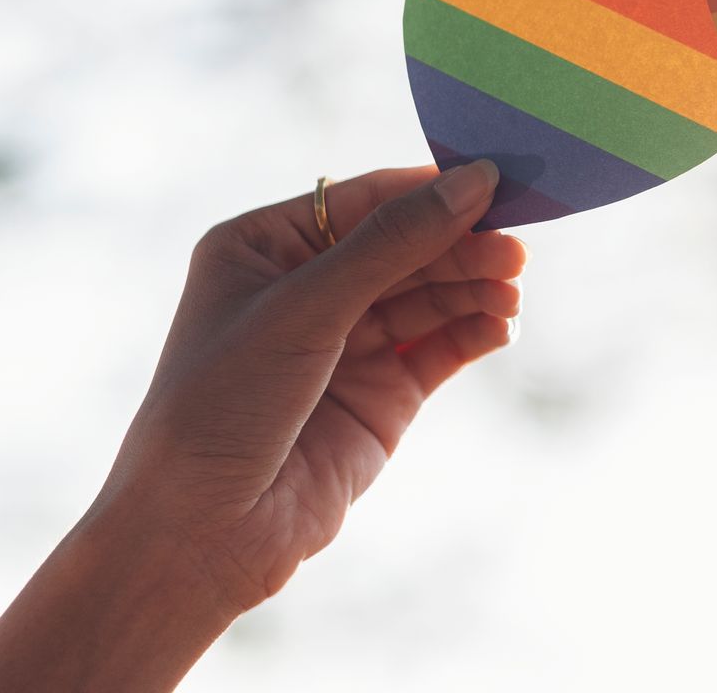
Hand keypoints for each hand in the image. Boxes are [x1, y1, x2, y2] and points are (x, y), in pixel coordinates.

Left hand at [0, 161, 522, 692]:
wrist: (201, 535)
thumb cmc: (221, 405)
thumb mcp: (304, 308)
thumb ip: (393, 243)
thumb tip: (476, 180)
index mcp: (264, 246)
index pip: (364, 199)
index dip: (430, 191)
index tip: (497, 182)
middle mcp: (306, 287)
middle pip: (406, 246)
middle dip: (461, 247)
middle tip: (515, 253)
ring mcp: (347, 343)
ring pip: (429, 296)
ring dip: (474, 290)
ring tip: (511, 293)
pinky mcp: (381, 395)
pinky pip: (440, 348)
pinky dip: (474, 334)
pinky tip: (502, 326)